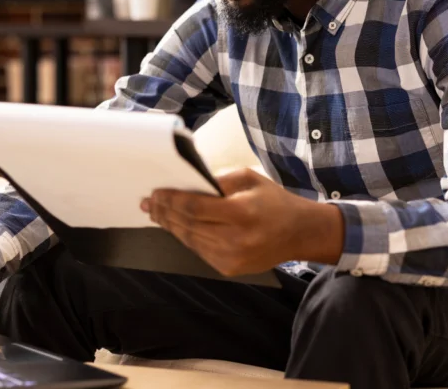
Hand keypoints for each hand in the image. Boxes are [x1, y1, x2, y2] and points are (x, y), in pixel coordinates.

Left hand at [142, 169, 343, 275]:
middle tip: (149, 203)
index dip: (171, 200)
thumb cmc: (273, 201)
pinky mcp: (229, 269)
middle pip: (187, 225)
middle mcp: (235, 239)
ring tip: (157, 213)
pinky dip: (186, 237)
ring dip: (170, 226)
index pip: (194, 207)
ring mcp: (232, 258)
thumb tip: (186, 182)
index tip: (155, 193)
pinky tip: (176, 226)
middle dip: (165, 213)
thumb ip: (218, 179)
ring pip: (190, 240)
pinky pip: (199, 251)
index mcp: (241, 213)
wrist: (298, 233)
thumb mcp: (249, 178)